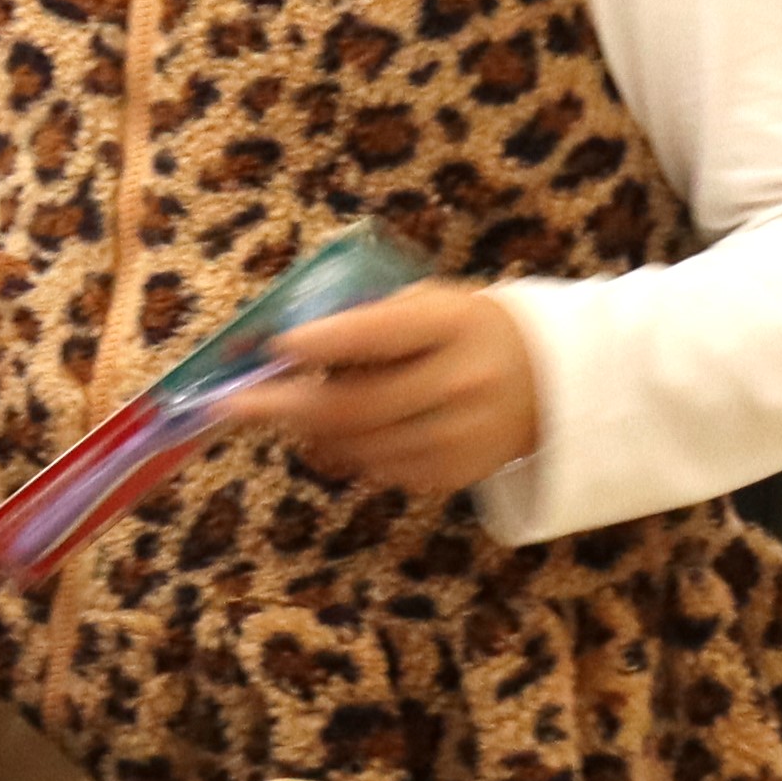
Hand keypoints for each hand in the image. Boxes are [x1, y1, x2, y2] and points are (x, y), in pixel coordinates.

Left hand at [236, 279, 543, 502]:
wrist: (550, 382)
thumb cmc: (464, 332)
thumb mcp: (428, 305)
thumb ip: (367, 320)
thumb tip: (281, 348)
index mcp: (453, 323)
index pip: (381, 333)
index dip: (324, 343)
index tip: (274, 347)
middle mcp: (462, 382)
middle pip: (358, 406)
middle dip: (284, 406)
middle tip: (230, 405)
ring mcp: (460, 436)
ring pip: (359, 446)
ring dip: (309, 432)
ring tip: (285, 412)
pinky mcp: (453, 475)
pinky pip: (378, 471)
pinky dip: (346, 454)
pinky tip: (339, 434)